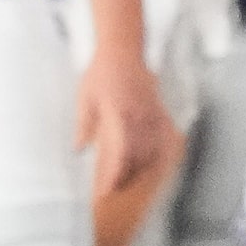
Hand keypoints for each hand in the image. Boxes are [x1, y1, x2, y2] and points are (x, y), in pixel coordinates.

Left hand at [77, 46, 178, 199]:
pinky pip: (166, 139)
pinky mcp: (161, 112)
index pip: (119, 153)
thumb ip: (84, 125)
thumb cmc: (100, 75)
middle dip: (128, 178)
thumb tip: (78, 149)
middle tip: (115, 193)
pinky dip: (163, 155)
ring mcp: (153, 115)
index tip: (105, 191)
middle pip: (139, 157)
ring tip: (132, 186)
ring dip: (144, 171)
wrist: (123, 52)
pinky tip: (158, 167)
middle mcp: (139, 117)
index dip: (114, 175)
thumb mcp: (85, 98)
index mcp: (118, 114)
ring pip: (154, 150)